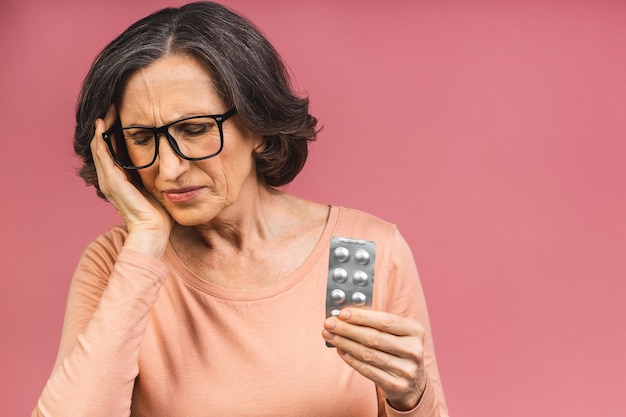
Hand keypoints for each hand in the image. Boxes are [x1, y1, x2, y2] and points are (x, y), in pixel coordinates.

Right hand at [91, 105, 173, 256]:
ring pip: (100, 147)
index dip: (116, 132)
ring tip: (107, 109)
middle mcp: (111, 179)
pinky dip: (101, 139)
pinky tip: (103, 125)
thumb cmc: (159, 214)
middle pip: (103, 145)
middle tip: (112, 104)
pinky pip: (103, 155)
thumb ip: (156, 174)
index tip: (123, 114)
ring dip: (103, 127)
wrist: (154, 231)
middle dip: (108, 125)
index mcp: (121, 180)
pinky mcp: (113, 182)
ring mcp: (110, 181)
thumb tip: (169, 160)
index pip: (113, 150)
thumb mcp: (157, 187)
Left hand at [322, 308, 427, 410]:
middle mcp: (414, 350)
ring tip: (330, 335)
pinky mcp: (396, 385)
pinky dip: (350, 358)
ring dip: (344, 343)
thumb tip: (345, 315)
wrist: (413, 382)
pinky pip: (367, 370)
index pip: (384, 321)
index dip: (361, 317)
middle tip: (329, 323)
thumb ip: (375, 322)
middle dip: (347, 329)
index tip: (342, 313)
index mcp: (415, 331)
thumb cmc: (398, 349)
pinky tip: (340, 349)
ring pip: (367, 354)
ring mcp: (406, 370)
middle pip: (373, 338)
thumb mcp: (396, 333)